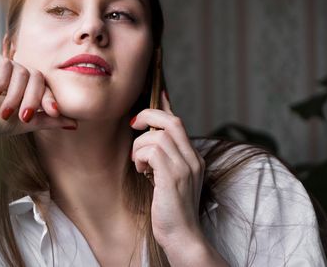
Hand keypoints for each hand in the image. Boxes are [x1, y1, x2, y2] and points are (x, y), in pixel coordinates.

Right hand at [0, 50, 76, 137]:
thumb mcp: (23, 124)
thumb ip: (48, 120)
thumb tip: (75, 123)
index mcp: (25, 87)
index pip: (44, 87)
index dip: (50, 99)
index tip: (53, 112)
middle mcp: (15, 74)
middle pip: (37, 77)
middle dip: (33, 97)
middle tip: (24, 116)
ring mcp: (2, 65)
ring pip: (23, 72)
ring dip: (16, 94)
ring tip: (5, 112)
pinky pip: (5, 64)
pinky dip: (2, 81)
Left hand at [129, 91, 206, 252]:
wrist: (183, 237)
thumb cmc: (171, 212)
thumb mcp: (169, 180)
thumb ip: (163, 160)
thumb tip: (148, 141)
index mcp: (192, 158)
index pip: (178, 122)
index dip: (164, 103)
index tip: (156, 89)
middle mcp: (192, 158)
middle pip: (171, 120)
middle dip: (148, 115)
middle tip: (133, 125)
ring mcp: (185, 167)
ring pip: (157, 135)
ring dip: (140, 147)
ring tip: (140, 165)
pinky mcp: (173, 176)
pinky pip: (152, 150)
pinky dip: (141, 157)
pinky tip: (143, 172)